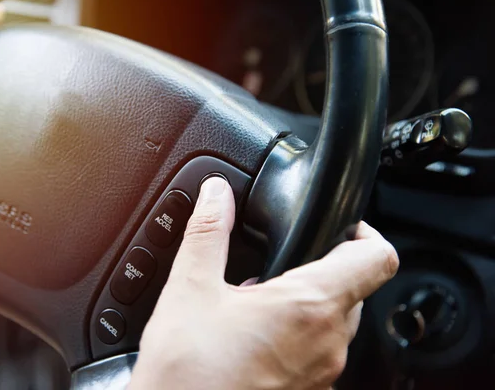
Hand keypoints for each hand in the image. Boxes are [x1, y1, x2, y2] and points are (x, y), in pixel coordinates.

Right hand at [129, 177, 398, 389]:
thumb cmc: (187, 374)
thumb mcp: (190, 289)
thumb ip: (208, 231)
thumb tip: (215, 194)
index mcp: (309, 307)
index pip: (378, 258)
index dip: (365, 232)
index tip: (340, 227)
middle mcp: (328, 344)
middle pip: (357, 288)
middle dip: (326, 267)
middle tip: (283, 262)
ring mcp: (322, 374)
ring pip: (338, 323)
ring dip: (310, 303)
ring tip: (263, 299)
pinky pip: (320, 353)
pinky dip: (300, 335)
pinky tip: (256, 336)